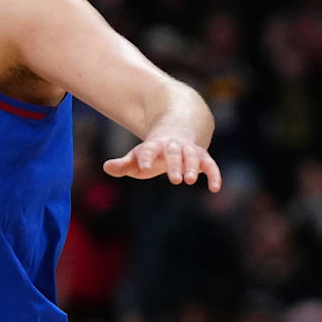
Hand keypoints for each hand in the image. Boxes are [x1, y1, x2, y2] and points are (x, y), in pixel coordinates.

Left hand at [103, 136, 221, 190]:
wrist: (176, 131)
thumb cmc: (153, 152)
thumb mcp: (136, 158)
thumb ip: (123, 165)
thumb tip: (107, 167)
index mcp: (154, 145)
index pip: (149, 150)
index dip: (146, 157)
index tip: (143, 166)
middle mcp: (173, 146)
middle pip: (174, 152)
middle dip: (174, 165)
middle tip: (174, 179)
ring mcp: (189, 150)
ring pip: (193, 156)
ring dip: (192, 167)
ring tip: (191, 180)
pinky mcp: (202, 157)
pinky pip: (210, 164)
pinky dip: (214, 175)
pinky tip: (215, 189)